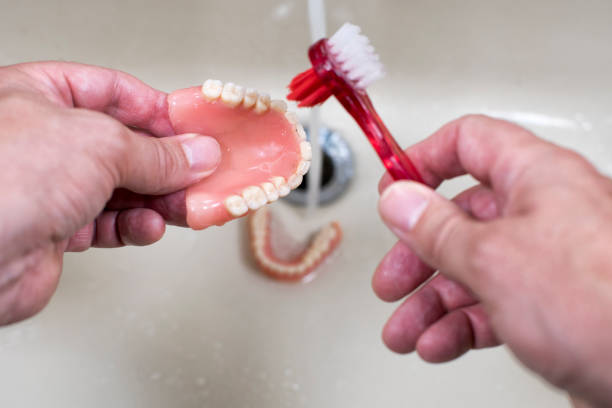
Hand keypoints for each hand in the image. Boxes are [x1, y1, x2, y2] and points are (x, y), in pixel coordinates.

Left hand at [0, 62, 220, 325]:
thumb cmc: (3, 183)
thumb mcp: (100, 146)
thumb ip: (157, 152)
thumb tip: (196, 154)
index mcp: (37, 96)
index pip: (114, 92)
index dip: (159, 111)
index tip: (195, 131)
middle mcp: (42, 139)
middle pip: (124, 145)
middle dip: (166, 163)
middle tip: (201, 173)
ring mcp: (49, 185)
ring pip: (122, 187)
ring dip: (158, 198)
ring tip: (186, 204)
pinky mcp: (57, 228)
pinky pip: (109, 223)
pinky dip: (135, 226)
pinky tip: (149, 226)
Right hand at [376, 115, 611, 406]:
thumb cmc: (605, 304)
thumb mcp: (496, 259)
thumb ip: (438, 228)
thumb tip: (400, 201)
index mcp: (538, 177)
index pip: (469, 143)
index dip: (424, 160)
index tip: (393, 189)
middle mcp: (545, 213)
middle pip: (462, 218)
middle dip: (418, 254)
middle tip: (392, 280)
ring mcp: (550, 262)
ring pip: (473, 269)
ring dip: (432, 302)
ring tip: (406, 331)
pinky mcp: (555, 305)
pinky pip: (493, 305)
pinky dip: (460, 326)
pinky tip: (439, 343)